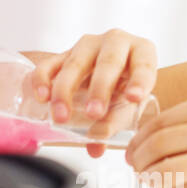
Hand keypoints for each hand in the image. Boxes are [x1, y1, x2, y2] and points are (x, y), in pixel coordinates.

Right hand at [28, 29, 157, 157]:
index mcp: (141, 51)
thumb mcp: (127, 106)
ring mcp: (87, 45)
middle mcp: (115, 42)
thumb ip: (113, 124)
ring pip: (75, 63)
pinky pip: (50, 63)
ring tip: (62, 116)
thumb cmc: (124, 89)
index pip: (144, 64)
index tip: (134, 98)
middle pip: (108, 62)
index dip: (139, 80)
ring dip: (66, 90)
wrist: (107, 76)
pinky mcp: (63, 53)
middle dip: (100, 89)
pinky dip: (43, 79)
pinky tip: (42, 97)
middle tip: (94, 113)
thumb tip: (95, 145)